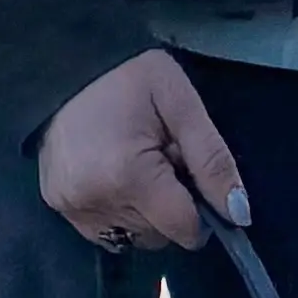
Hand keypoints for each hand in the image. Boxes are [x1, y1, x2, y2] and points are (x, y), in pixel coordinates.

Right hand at [38, 48, 247, 256]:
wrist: (64, 60)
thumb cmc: (128, 75)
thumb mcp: (182, 104)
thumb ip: (213, 161)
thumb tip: (239, 215)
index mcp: (129, 176)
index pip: (185, 229)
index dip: (201, 208)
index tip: (188, 171)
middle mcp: (95, 202)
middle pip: (161, 235)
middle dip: (172, 205)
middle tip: (160, 157)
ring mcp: (72, 208)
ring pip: (134, 237)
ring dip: (146, 212)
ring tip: (135, 164)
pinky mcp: (58, 206)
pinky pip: (106, 232)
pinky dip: (121, 213)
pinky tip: (114, 177)